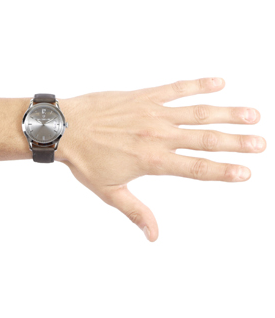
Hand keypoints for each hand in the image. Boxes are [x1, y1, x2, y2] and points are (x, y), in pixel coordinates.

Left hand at [55, 78, 265, 241]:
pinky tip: (219, 83)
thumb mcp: (109, 192)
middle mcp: (158, 135)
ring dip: (227, 113)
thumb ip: (136, 212)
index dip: (224, 171)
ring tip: (252, 114)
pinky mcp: (143, 96)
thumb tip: (154, 237)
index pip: (196, 168)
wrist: (65, 127)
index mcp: (152, 160)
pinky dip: (198, 85)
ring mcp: (152, 112)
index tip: (246, 172)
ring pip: (198, 112)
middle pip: (205, 139)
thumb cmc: (84, 160)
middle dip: (236, 143)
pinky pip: (176, 88)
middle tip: (260, 143)